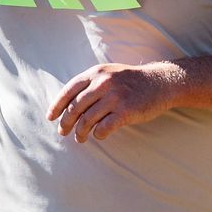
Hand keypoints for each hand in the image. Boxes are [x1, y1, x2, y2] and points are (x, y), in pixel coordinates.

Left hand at [46, 63, 178, 142]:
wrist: (160, 82)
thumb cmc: (131, 81)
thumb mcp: (109, 73)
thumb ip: (90, 84)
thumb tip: (67, 104)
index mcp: (96, 73)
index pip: (69, 90)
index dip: (57, 105)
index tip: (51, 118)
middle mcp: (103, 83)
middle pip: (75, 108)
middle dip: (66, 123)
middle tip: (63, 132)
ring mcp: (115, 97)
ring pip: (87, 120)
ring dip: (80, 132)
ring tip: (80, 138)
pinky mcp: (126, 111)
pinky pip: (104, 128)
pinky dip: (98, 134)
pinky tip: (99, 135)